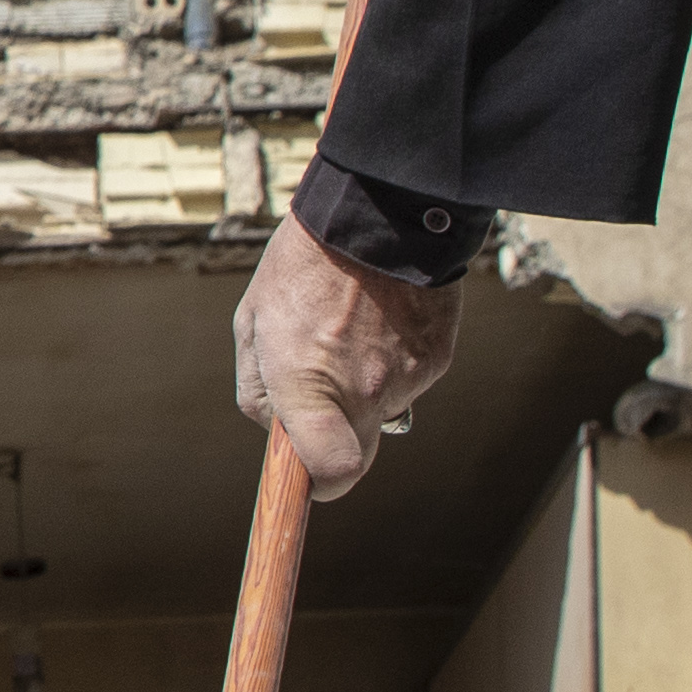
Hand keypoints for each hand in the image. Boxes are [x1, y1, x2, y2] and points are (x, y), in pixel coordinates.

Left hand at [233, 217, 463, 499]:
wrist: (379, 206)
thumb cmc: (304, 263)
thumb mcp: (253, 319)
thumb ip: (257, 386)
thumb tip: (274, 429)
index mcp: (307, 383)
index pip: (328, 473)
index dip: (318, 485)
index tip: (308, 479)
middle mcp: (363, 390)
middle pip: (357, 455)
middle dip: (337, 438)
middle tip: (323, 392)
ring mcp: (407, 376)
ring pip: (382, 410)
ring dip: (364, 385)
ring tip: (351, 326)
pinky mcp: (438, 357)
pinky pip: (409, 379)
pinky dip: (393, 359)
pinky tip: (380, 316)